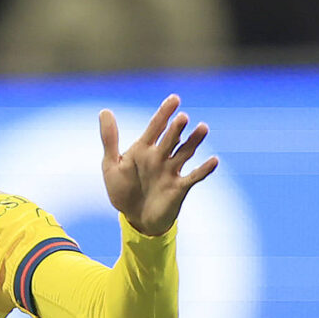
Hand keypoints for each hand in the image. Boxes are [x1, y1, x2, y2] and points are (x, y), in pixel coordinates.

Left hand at [100, 95, 216, 236]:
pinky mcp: (180, 187)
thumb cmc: (123, 190)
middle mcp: (160, 157)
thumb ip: (110, 139)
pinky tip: (214, 160)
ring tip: (203, 127)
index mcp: (143, 149)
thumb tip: (105, 110)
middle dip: (176, 128)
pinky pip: (194, 177)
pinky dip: (204, 169)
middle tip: (182, 117)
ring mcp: (171, 171)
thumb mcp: (111, 165)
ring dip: (194, 141)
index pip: (156, 127)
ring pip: (185, 152)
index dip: (164, 113)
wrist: (135, 219)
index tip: (174, 98)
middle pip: (170, 138)